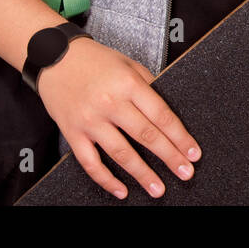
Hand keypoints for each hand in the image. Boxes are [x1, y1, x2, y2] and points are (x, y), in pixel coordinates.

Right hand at [36, 37, 200, 199]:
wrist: (54, 57)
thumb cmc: (95, 60)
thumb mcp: (128, 64)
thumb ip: (148, 85)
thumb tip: (168, 110)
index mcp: (129, 84)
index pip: (161, 115)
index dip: (180, 137)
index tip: (193, 152)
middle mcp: (111, 103)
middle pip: (146, 136)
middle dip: (170, 157)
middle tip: (186, 173)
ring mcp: (90, 120)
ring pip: (121, 154)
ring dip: (143, 174)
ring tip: (159, 189)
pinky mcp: (73, 133)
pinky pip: (91, 163)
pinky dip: (106, 180)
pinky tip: (121, 190)